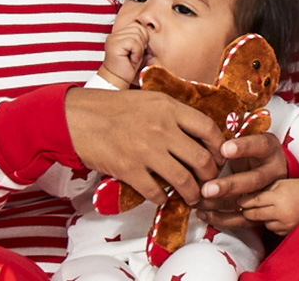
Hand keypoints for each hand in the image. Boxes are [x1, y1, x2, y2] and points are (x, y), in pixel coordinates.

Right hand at [65, 86, 223, 205]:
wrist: (79, 118)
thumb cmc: (114, 108)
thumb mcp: (151, 100)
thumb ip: (174, 113)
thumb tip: (197, 131)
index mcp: (170, 108)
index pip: (208, 128)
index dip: (219, 146)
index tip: (220, 156)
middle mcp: (163, 128)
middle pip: (201, 158)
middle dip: (210, 175)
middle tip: (210, 181)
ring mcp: (147, 151)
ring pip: (183, 180)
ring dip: (192, 193)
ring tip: (193, 197)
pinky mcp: (130, 170)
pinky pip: (156, 192)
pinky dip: (163, 199)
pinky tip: (163, 198)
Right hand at [99, 22, 148, 87]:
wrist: (117, 81)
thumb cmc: (127, 68)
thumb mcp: (137, 50)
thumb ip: (140, 38)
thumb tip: (151, 28)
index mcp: (118, 34)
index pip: (137, 26)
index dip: (143, 38)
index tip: (138, 50)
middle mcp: (114, 35)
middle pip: (138, 28)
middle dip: (142, 43)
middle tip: (135, 55)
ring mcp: (113, 39)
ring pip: (137, 35)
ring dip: (139, 49)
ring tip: (132, 58)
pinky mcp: (114, 45)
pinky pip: (134, 43)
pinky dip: (137, 53)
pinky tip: (131, 60)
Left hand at [195, 131, 289, 230]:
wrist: (271, 167)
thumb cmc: (252, 150)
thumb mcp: (247, 138)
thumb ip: (230, 141)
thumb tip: (204, 139)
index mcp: (269, 148)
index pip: (259, 145)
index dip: (243, 148)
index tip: (224, 149)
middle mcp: (273, 171)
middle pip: (254, 180)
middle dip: (229, 186)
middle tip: (207, 189)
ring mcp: (269, 193)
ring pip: (247, 203)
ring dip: (220, 204)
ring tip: (198, 202)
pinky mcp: (262, 210)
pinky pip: (243, 219)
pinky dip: (221, 219)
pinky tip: (203, 213)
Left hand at [240, 172, 298, 234]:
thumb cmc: (295, 187)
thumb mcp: (278, 184)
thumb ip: (262, 191)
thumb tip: (242, 198)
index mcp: (279, 197)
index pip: (255, 201)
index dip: (244, 201)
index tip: (239, 200)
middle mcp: (282, 212)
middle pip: (255, 215)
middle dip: (248, 211)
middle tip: (245, 206)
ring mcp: (285, 223)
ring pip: (263, 223)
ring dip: (262, 217)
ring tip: (269, 208)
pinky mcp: (288, 231)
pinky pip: (272, 229)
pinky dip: (272, 223)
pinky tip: (278, 215)